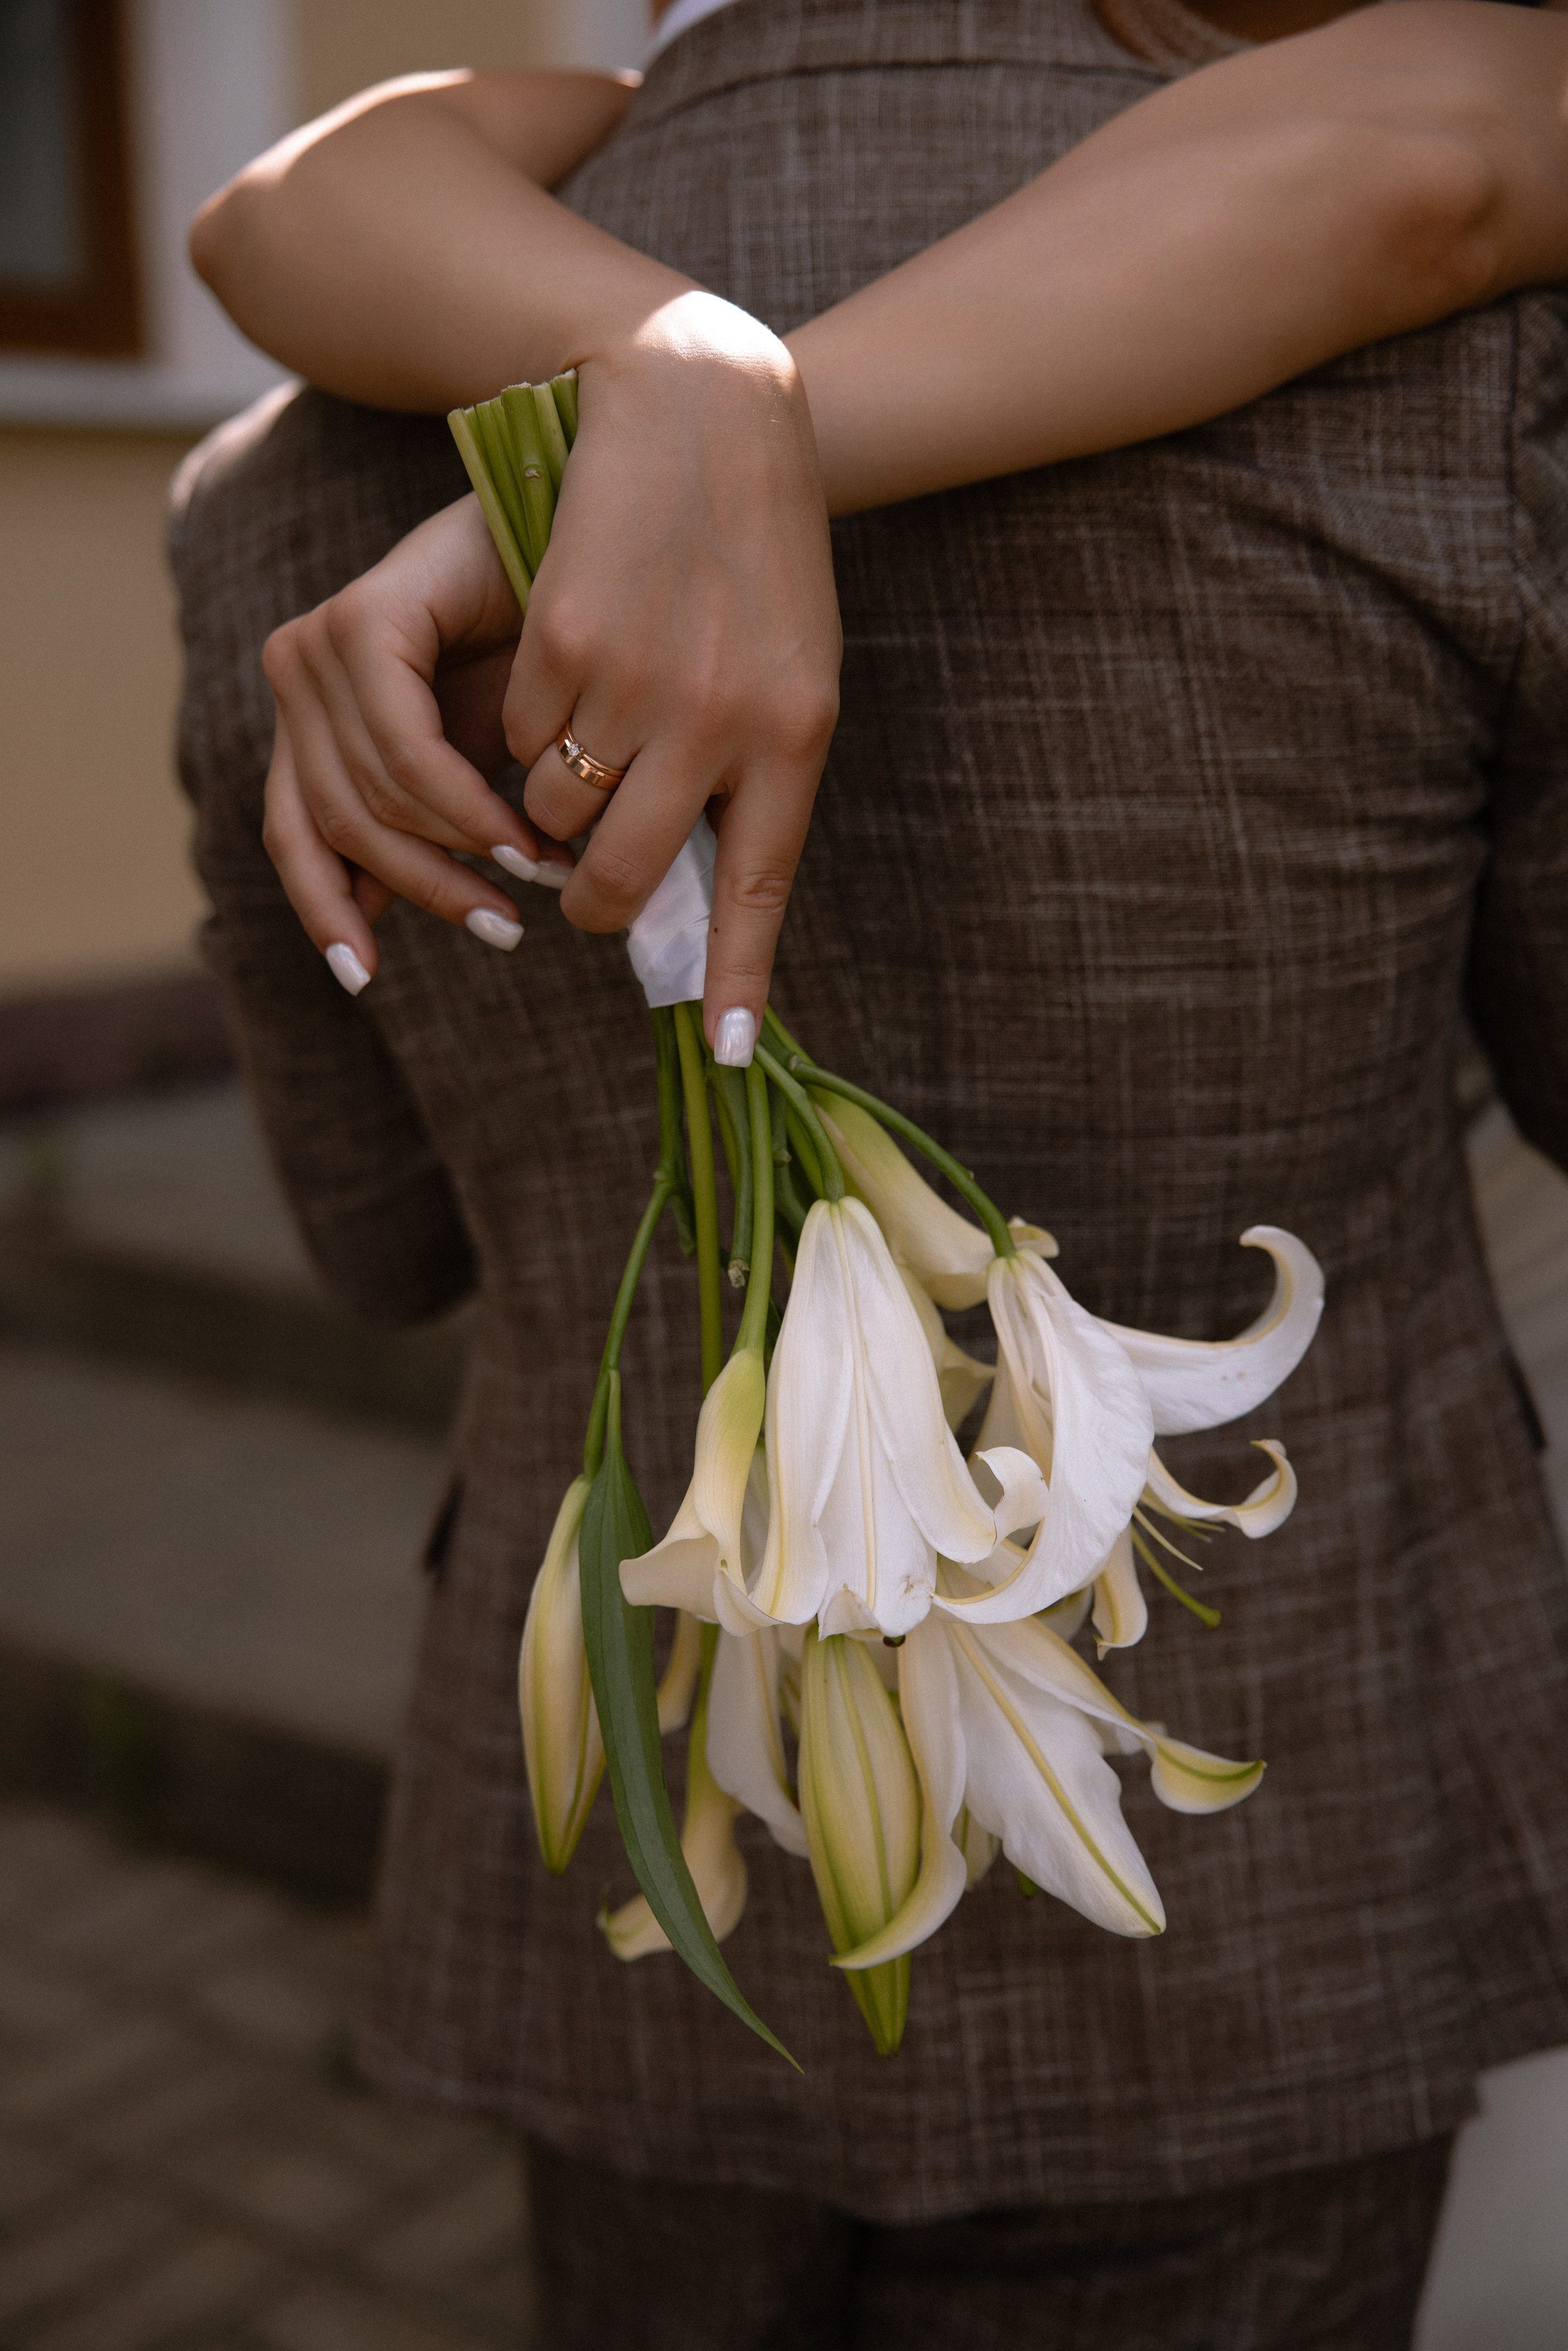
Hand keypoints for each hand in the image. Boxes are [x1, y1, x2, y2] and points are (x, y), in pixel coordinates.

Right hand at [261, 289, 841, 1050]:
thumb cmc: (757, 564)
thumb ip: (750, 784)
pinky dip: (524, 720)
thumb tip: (693, 905)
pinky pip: (515, 737)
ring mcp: (639, 685)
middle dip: (586, 897)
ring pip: (553, 814)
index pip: (759, 892)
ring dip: (548, 796)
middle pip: (622, 879)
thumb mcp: (789, 677)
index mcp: (795, 739)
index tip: (721, 1053)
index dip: (737, 980)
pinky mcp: (564, 643)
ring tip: (582, 731)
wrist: (710, 414)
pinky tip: (562, 658)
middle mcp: (724, 723)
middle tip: (573, 883)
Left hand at [261, 494, 565, 988]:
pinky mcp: (360, 622)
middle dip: (428, 890)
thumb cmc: (542, 661)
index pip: (291, 835)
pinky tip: (516, 837)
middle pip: (336, 828)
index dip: (323, 912)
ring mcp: (318, 644)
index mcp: (310, 716)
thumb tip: (373, 920)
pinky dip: (462, 807)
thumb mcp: (474, 769)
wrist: (586, 553)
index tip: (365, 980)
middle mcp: (298, 674)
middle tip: (506, 926)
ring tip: (534, 877)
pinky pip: (401, 752)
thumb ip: (420, 833)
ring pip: (371, 799)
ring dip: (459, 854)